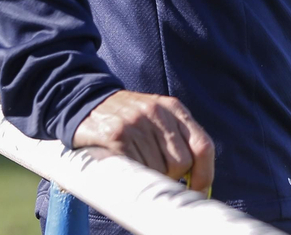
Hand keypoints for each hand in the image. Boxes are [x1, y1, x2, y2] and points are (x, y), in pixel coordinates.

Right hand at [72, 90, 214, 193]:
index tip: (198, 189)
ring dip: (147, 175)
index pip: (202, 145)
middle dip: (170, 175)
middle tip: (153, 170)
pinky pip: (135, 168)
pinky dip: (132, 174)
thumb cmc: (127, 117)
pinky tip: (124, 163)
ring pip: (158, 169)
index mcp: (173, 108)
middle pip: (181, 162)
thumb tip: (198, 181)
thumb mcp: (157, 117)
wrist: (86, 101)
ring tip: (134, 162)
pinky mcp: (116, 135)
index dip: (204, 173)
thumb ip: (178, 141)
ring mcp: (137, 123)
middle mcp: (157, 112)